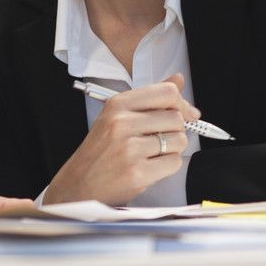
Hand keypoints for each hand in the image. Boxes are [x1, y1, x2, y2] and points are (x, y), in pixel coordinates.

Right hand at [44, 74, 198, 205]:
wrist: (79, 185)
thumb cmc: (99, 152)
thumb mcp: (117, 117)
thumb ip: (149, 98)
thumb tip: (178, 80)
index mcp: (117, 105)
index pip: (166, 92)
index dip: (182, 103)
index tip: (186, 113)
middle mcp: (122, 123)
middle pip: (175, 117)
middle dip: (175, 130)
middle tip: (161, 139)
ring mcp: (129, 149)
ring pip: (178, 140)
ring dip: (172, 149)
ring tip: (153, 154)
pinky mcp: (137, 172)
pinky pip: (174, 162)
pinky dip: (168, 166)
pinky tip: (151, 166)